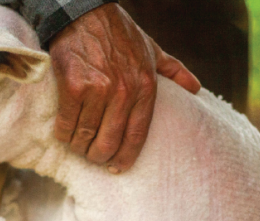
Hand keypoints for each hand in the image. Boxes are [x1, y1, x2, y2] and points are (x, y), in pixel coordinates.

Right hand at [49, 3, 200, 173]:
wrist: (86, 13)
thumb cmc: (119, 33)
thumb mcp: (152, 49)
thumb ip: (174, 70)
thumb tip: (196, 88)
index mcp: (145, 87)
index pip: (137, 135)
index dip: (126, 157)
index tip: (118, 167)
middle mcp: (123, 92)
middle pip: (109, 141)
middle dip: (99, 156)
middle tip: (94, 158)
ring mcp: (97, 90)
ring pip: (85, 136)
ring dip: (79, 146)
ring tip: (77, 146)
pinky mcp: (73, 87)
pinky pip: (67, 123)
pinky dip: (63, 133)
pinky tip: (63, 133)